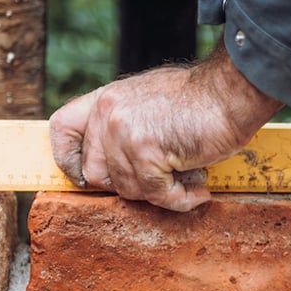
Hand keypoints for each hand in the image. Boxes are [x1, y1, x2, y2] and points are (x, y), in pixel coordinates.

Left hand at [49, 45, 282, 211]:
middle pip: (95, 175)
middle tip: (164, 177)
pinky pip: (156, 194)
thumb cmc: (199, 101)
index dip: (68, 159)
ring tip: (189, 174)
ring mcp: (123, 132)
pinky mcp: (145, 151)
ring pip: (127, 189)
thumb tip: (115, 165)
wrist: (229, 93)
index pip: (61, 129)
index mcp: (106, 100)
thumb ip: (125, 125)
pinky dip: (180, 197)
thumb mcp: (149, 103)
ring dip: (162, 191)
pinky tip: (198, 185)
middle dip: (130, 184)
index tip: (86, 178)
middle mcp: (108, 113)